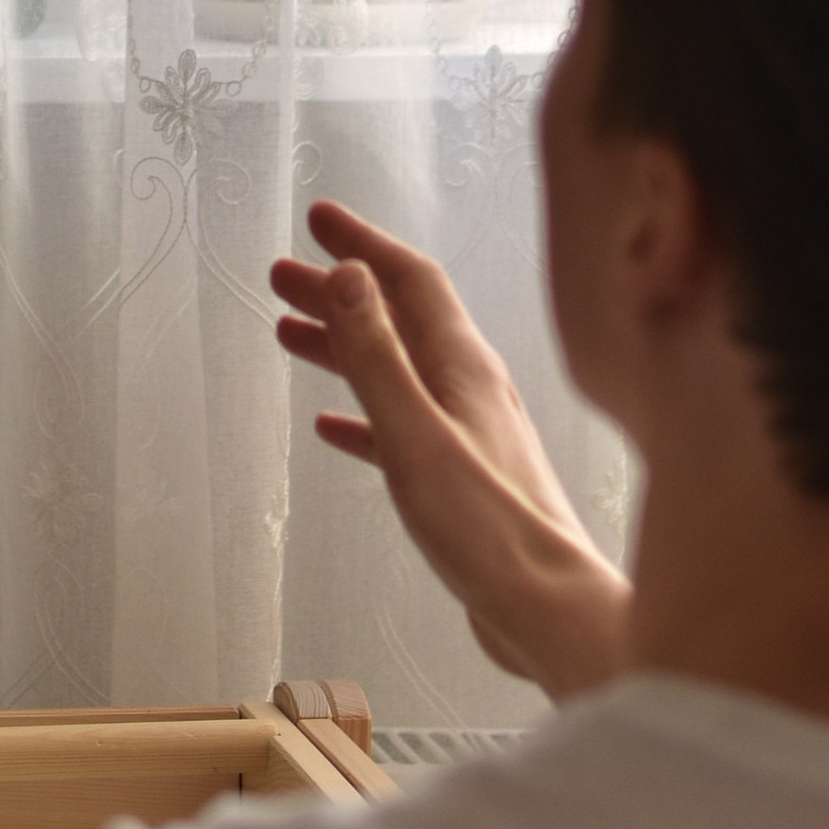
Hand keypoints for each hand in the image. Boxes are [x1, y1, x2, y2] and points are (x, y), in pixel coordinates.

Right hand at [271, 200, 631, 696]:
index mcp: (464, 368)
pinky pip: (402, 427)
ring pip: (396, 372)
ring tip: (289, 335)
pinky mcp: (461, 479)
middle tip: (281, 276)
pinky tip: (332, 428)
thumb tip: (349, 274)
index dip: (364, 245)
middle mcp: (471, 390)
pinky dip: (363, 414)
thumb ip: (378, 355)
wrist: (547, 608)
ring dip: (344, 347)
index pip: (411, 281)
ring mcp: (468, 434)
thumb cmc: (487, 528)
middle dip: (339, 292)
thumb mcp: (415, 433)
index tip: (318, 220)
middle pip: (398, 320)